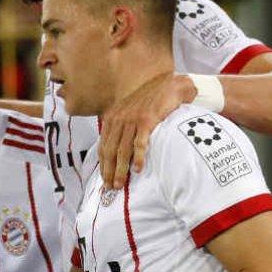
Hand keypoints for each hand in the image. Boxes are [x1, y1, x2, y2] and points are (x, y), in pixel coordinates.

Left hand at [98, 73, 193, 189]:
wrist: (169, 84)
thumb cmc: (150, 100)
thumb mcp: (129, 111)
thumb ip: (121, 127)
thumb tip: (118, 150)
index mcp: (112, 118)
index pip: (103, 146)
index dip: (102, 164)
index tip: (103, 179)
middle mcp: (118, 119)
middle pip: (110, 151)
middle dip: (108, 171)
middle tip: (110, 187)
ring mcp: (132, 120)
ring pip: (122, 150)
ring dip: (120, 169)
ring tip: (120, 184)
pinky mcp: (146, 120)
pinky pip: (140, 142)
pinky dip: (138, 157)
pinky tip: (138, 169)